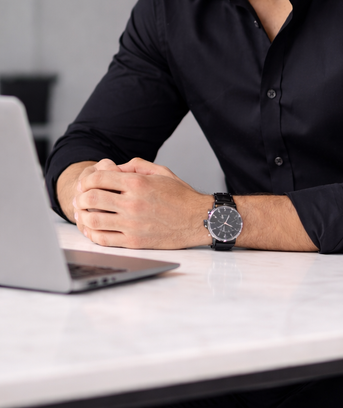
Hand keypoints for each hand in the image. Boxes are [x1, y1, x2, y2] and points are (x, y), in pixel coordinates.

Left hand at [73, 157, 210, 248]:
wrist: (198, 219)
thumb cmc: (180, 196)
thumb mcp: (160, 172)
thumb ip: (135, 166)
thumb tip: (113, 168)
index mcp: (138, 184)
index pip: (99, 178)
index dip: (86, 180)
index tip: (85, 183)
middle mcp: (133, 203)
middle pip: (92, 198)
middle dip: (80, 197)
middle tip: (79, 199)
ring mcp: (133, 224)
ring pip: (94, 220)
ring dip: (83, 216)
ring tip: (83, 214)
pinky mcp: (134, 241)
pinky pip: (104, 239)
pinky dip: (92, 234)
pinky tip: (92, 230)